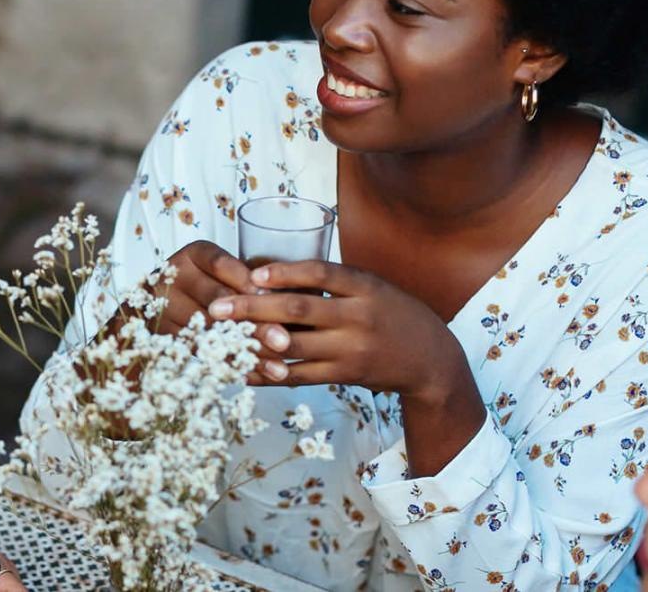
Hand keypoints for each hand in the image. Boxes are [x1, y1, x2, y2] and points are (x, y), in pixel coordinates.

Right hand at [151, 241, 291, 378]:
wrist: (159, 302)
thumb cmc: (208, 284)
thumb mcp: (225, 273)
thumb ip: (248, 282)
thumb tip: (283, 303)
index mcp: (195, 254)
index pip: (221, 265)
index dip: (248, 284)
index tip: (275, 301)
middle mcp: (176, 275)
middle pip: (217, 299)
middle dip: (254, 322)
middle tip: (283, 340)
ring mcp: (165, 304)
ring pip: (211, 329)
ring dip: (245, 349)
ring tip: (276, 366)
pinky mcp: (164, 332)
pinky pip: (200, 349)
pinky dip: (228, 362)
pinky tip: (252, 373)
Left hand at [204, 260, 467, 397]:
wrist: (431, 360)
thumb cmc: (394, 315)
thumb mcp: (374, 288)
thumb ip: (335, 282)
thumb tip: (276, 273)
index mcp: (366, 287)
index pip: (321, 273)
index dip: (285, 272)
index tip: (252, 274)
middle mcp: (359, 317)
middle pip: (298, 310)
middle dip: (253, 308)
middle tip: (217, 308)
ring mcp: (351, 350)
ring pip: (293, 346)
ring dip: (253, 342)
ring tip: (221, 338)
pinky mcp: (345, 376)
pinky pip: (299, 375)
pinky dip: (269, 373)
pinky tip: (243, 369)